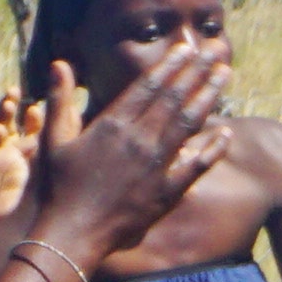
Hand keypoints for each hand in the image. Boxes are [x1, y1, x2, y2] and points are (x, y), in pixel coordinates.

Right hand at [33, 32, 234, 253]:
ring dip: (209, 97)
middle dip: (198, 71)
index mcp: (112, 124)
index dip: (170, 65)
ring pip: (189, 124)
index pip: (148, 86)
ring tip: (226, 75)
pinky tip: (227, 133)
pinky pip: (195, 166)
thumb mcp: (53, 138)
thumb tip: (59, 64)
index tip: (187, 48)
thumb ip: (61, 100)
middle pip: (175, 98)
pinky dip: (212, 149)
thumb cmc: (57, 186)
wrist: (71, 232)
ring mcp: (155, 166)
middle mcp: (138, 140)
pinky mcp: (166, 192)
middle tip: (217, 49)